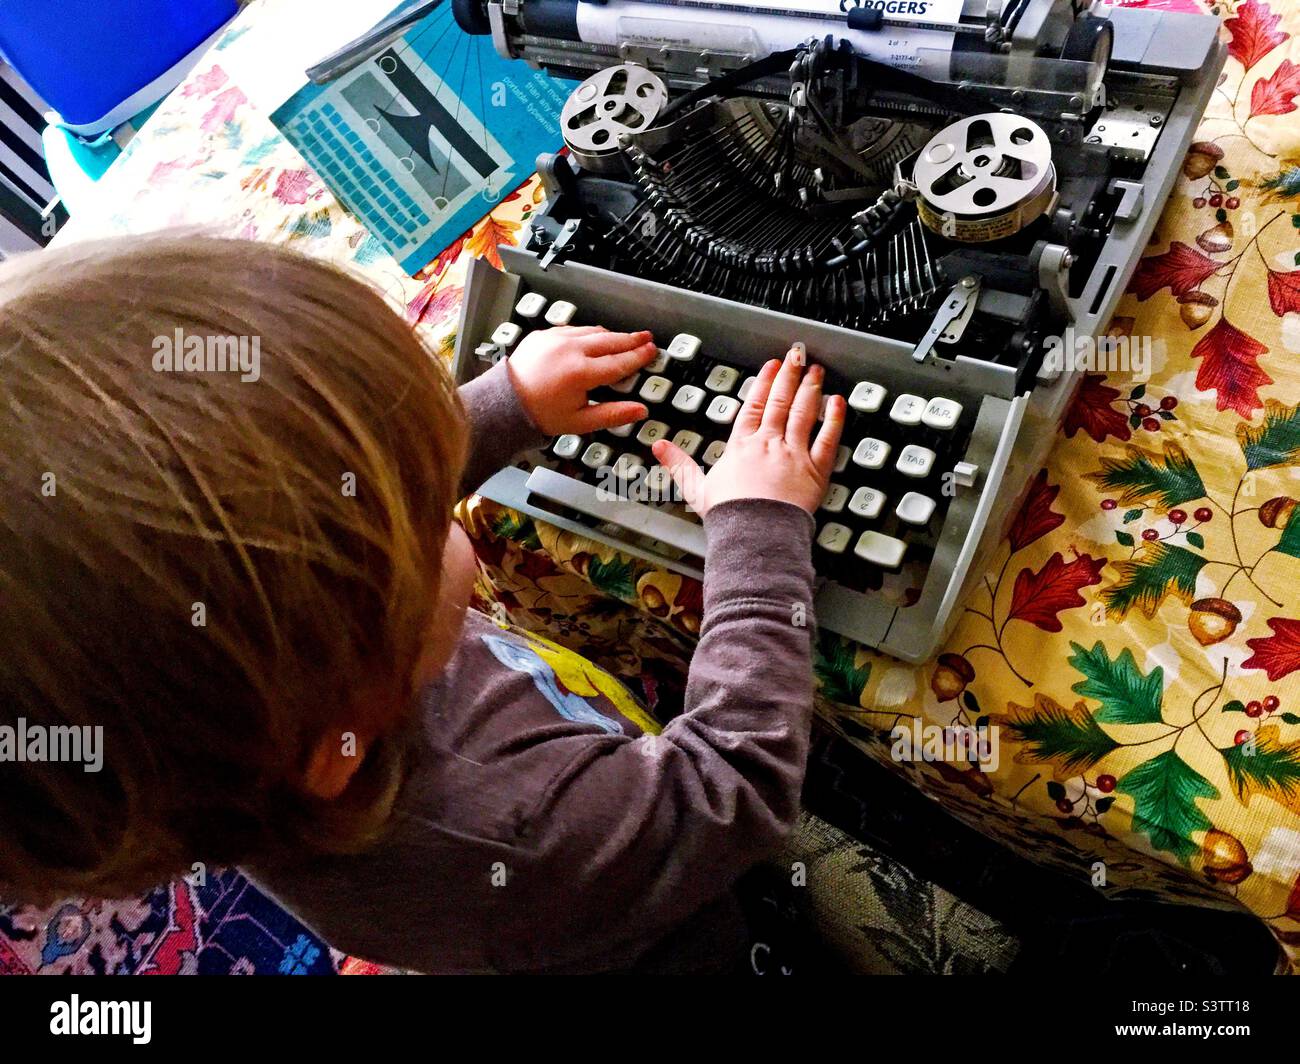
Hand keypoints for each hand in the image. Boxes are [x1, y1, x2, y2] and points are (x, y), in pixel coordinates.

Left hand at [507, 325, 656, 435]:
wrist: (506, 403)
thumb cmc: (540, 414)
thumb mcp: (580, 421)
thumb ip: (613, 415)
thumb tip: (639, 411)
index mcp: (580, 373)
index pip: (619, 362)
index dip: (639, 357)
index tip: (651, 352)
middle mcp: (569, 350)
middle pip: (610, 340)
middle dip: (631, 339)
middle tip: (646, 338)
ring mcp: (556, 339)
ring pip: (593, 331)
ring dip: (611, 335)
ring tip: (625, 338)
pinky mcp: (545, 334)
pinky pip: (574, 329)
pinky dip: (588, 334)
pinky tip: (595, 339)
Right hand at [650, 345, 844, 516]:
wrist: (755, 534)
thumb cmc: (730, 516)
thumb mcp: (696, 489)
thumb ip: (679, 464)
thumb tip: (659, 447)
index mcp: (742, 446)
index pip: (755, 406)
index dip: (764, 383)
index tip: (771, 367)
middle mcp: (769, 444)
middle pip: (780, 402)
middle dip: (790, 376)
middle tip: (797, 356)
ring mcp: (794, 454)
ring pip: (804, 413)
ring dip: (811, 389)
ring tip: (816, 371)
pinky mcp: (815, 470)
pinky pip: (827, 438)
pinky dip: (834, 419)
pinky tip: (837, 402)